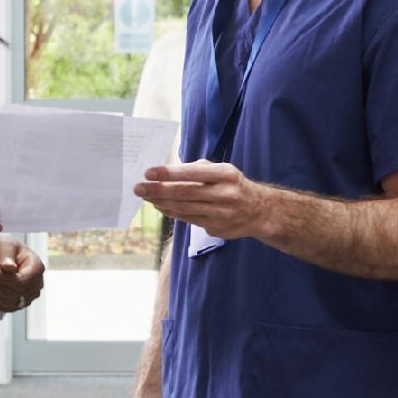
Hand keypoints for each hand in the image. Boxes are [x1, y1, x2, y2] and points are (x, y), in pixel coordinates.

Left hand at [0, 239, 44, 314]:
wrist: (0, 258)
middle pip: (16, 294)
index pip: (22, 282)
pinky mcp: (21, 304)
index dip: (4, 278)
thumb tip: (9, 267)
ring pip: (10, 303)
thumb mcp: (4, 246)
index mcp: (37, 267)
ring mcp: (30, 296)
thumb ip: (6, 256)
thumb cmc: (4, 250)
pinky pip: (5, 308)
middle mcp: (37, 283)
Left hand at [136, 160, 277, 241]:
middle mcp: (225, 194)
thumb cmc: (233, 186)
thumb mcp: (223, 171)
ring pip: (184, 208)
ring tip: (146, 197)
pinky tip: (161, 207)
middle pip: (185, 193)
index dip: (168, 173)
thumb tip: (168, 173)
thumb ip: (198, 170)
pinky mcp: (216, 228)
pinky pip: (188, 219)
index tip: (148, 173)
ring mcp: (221, 214)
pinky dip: (172, 212)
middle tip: (139, 188)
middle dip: (158, 190)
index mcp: (226, 175)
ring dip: (161, 203)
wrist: (259, 211)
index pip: (192, 173)